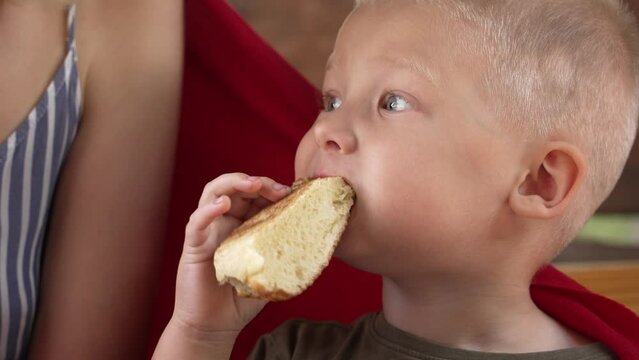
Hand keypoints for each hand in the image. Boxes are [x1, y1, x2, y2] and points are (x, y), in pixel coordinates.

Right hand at [171, 173, 290, 335]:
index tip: (290, 193)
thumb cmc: (241, 297)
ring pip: (213, 193)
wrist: (215, 325)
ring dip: (232, 183)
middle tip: (274, 188)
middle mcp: (225, 222)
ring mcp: (208, 230)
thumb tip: (316, 240)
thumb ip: (285, 253)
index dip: (271, 188)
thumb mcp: (270, 269)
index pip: (255, 195)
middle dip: (256, 182)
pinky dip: (208, 209)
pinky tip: (221, 204)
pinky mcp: (194, 245)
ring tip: (251, 185)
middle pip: (236, 187)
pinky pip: (196, 221)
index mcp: (244, 224)